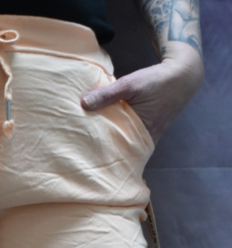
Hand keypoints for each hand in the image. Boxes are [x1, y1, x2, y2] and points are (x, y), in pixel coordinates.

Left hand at [81, 45, 203, 144]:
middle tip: (80, 153)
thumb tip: (83, 103)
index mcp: (139, 134)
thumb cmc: (157, 81)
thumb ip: (107, 94)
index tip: (81, 155)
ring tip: (87, 146)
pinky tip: (104, 135)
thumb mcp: (130, 84)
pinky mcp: (148, 132)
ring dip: (109, 144)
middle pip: (118, 151)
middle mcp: (144, 141)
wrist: (183, 76)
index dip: (98, 153)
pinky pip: (130, 139)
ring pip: (124, 145)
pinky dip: (118, 137)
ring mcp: (147, 138)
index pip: (114, 151)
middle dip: (101, 152)